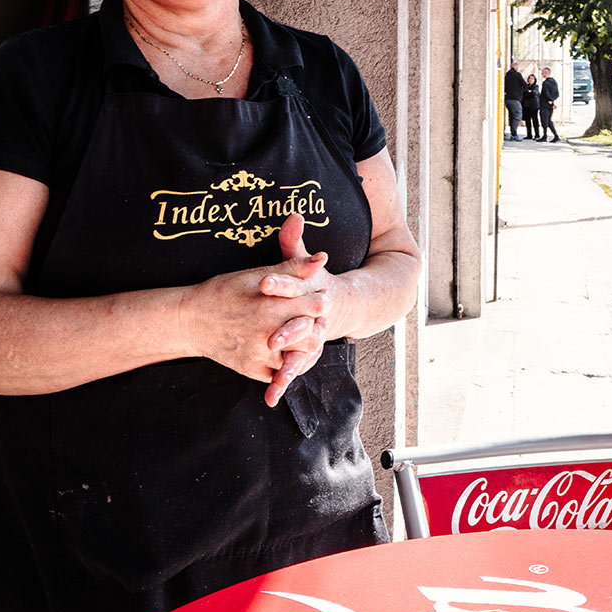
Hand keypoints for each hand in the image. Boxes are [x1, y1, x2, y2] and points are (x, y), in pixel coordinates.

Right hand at [179, 218, 331, 389]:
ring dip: (306, 349)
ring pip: (300, 359)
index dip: (321, 300)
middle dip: (319, 327)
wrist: (189, 320)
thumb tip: (322, 258)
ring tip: (303, 337)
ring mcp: (260, 356)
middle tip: (315, 320)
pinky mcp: (252, 370)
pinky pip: (280, 375)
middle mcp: (269, 334)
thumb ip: (291, 269)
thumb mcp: (255, 276)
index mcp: (272, 307)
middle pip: (314, 337)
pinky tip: (287, 353)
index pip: (317, 306)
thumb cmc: (222, 292)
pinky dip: (288, 366)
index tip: (319, 298)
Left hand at [258, 213, 348, 406]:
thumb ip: (294, 244)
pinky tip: (271, 396)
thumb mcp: (304, 264)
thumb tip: (294, 215)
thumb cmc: (315, 283)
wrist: (347, 307)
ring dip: (290, 365)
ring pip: (303, 352)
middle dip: (287, 331)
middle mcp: (316, 315)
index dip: (281, 282)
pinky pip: (296, 369)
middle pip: (301, 323)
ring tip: (278, 376)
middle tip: (270, 338)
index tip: (264, 282)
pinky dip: (283, 383)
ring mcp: (313, 337)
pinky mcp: (306, 353)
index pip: (295, 283)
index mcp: (313, 290)